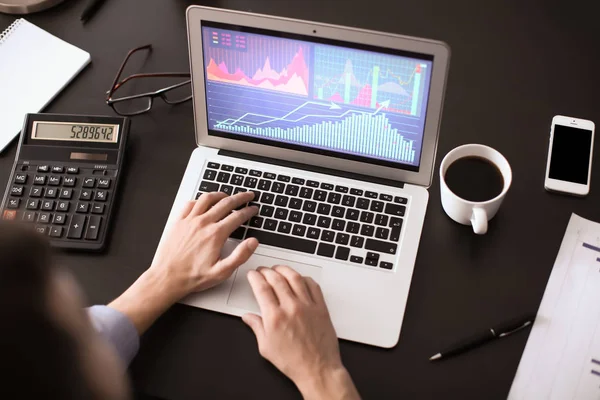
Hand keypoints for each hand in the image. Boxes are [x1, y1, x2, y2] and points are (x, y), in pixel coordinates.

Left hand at [149, 191, 258, 299]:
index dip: (248, 211)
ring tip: (227, 195)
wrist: (167, 278)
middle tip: (247, 196)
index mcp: (215, 234)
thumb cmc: (192, 276)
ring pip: (207, 199)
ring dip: (220, 194)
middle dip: (240, 198)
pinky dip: (200, 200)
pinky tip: (203, 202)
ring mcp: (189, 221)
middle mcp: (203, 223)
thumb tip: (253, 242)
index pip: (237, 216)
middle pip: (226, 203)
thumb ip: (240, 256)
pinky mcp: (178, 222)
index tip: (253, 209)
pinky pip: (190, 204)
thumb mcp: (222, 272)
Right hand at [242, 266, 359, 399]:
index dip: (255, 277)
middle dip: (267, 271)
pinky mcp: (321, 308)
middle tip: (263, 270)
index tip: (252, 275)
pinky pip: (313, 285)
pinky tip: (299, 279)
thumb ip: (256, 327)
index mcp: (275, 317)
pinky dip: (304, 278)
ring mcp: (308, 306)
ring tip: (278, 269)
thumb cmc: (293, 361)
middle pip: (277, 278)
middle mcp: (291, 308)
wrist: (317, 369)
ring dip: (284, 269)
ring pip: (295, 277)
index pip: (261, 288)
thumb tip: (248, 317)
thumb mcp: (266, 347)